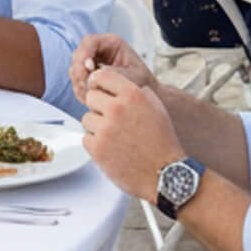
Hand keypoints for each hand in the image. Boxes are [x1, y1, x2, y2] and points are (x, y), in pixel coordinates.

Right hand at [68, 32, 152, 102]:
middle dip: (80, 71)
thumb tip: (93, 74)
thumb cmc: (142, 83)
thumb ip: (112, 73)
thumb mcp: (131, 76)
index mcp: (111, 43)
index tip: (89, 68)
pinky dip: (81, 90)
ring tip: (90, 95)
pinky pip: (77, 81)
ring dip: (79, 82)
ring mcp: (92, 63)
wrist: (145, 95)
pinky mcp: (89, 76)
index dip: (85, 53)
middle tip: (86, 85)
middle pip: (78, 54)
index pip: (89, 41)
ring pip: (75, 68)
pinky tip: (90, 99)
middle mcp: (99, 50)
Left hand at [80, 65, 182, 201]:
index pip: (101, 75)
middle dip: (99, 107)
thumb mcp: (155, 107)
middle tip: (111, 120)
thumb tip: (118, 84)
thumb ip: (136, 91)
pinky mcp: (97, 148)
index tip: (98, 89)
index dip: (98, 83)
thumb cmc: (162, 142)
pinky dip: (95, 144)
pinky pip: (86, 138)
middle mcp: (117, 109)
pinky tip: (111, 148)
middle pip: (91, 97)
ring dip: (97, 127)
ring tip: (115, 137)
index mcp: (132, 95)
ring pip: (87, 118)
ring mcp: (105, 129)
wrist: (164, 175)